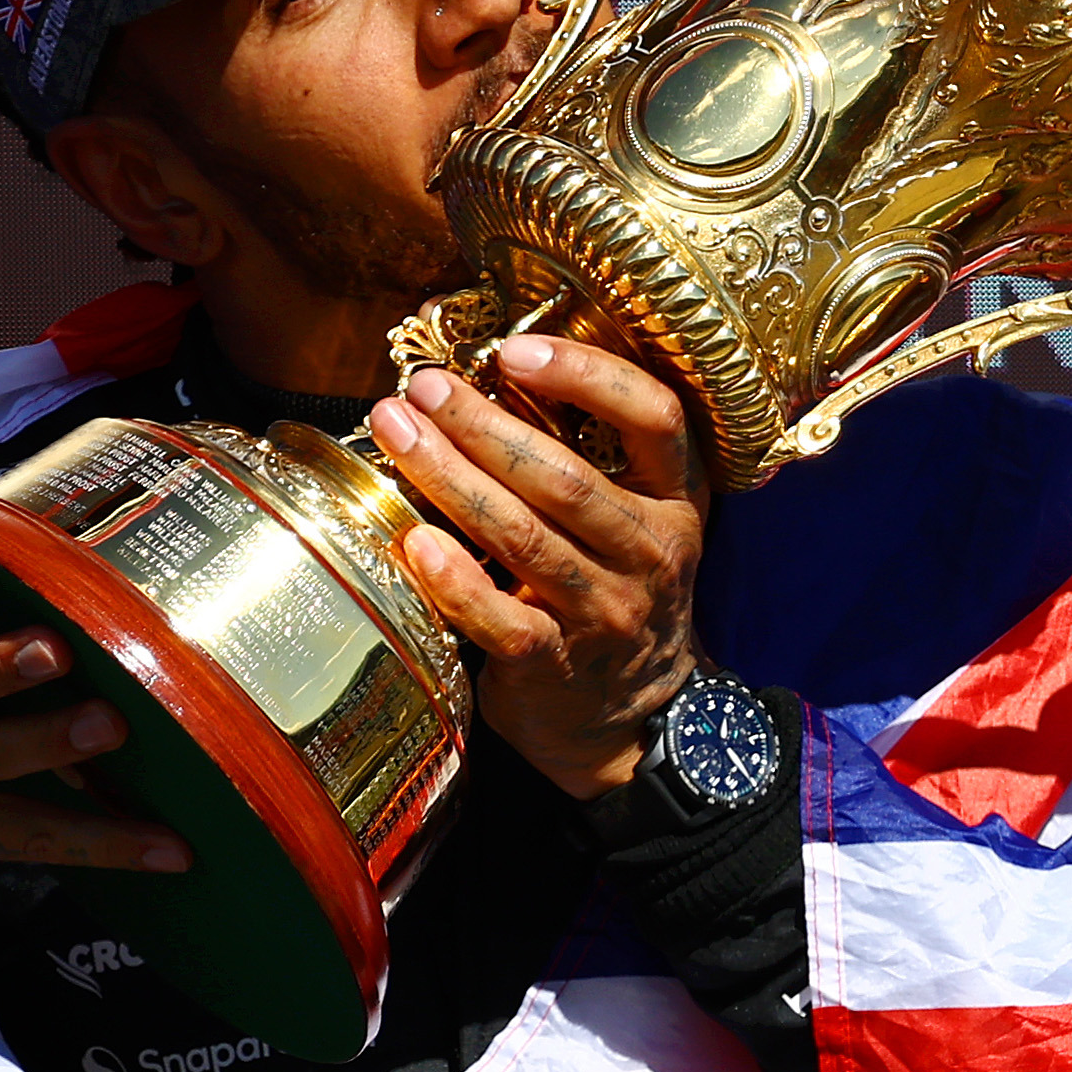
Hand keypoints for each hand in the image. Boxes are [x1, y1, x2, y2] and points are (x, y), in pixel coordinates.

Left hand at [367, 335, 706, 799]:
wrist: (634, 721)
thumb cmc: (612, 594)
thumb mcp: (631, 524)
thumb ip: (582, 462)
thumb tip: (479, 379)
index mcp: (674, 500)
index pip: (655, 417)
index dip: (587, 375)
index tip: (512, 350)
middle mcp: (650, 551)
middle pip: (563, 477)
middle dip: (483, 424)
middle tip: (422, 387)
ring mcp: (606, 612)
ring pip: (523, 536)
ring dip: (451, 479)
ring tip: (397, 433)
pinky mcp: (555, 664)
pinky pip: (499, 618)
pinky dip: (453, 578)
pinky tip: (411, 540)